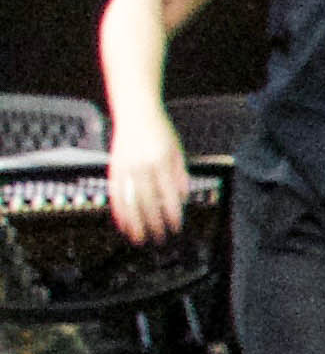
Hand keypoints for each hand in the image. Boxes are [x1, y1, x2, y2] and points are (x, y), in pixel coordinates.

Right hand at [101, 103, 189, 246]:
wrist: (136, 113)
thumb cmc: (160, 132)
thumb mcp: (178, 151)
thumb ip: (181, 175)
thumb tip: (182, 199)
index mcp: (161, 163)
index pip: (168, 196)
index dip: (171, 215)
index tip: (175, 228)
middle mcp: (142, 167)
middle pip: (147, 203)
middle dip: (153, 224)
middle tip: (158, 239)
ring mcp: (125, 168)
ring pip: (128, 201)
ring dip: (134, 223)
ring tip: (139, 239)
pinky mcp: (113, 168)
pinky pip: (115, 194)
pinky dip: (118, 211)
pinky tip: (122, 223)